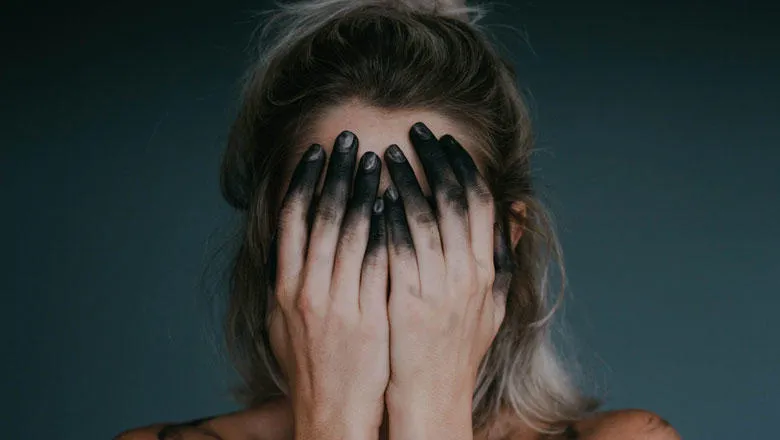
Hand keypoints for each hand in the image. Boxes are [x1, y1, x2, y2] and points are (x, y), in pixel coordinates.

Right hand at [268, 131, 388, 439]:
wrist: (331, 410)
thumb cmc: (311, 365)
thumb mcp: (285, 321)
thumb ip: (288, 280)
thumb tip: (291, 243)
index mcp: (284, 287)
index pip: (291, 221)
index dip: (304, 182)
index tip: (317, 152)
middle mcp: (306, 289)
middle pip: (321, 217)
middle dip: (336, 173)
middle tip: (349, 140)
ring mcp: (337, 302)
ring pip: (350, 233)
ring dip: (363, 191)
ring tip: (377, 160)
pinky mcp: (367, 315)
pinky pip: (378, 262)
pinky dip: (386, 230)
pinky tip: (396, 204)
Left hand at [381, 123, 514, 438]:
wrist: (432, 396)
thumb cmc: (458, 350)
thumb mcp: (493, 304)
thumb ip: (503, 255)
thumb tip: (516, 209)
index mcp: (487, 270)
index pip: (481, 203)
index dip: (463, 167)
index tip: (445, 142)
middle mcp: (468, 274)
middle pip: (455, 200)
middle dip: (435, 160)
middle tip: (415, 132)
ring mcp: (439, 287)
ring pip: (424, 217)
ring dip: (405, 180)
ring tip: (387, 155)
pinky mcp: (407, 299)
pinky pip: (397, 247)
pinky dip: (386, 217)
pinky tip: (372, 197)